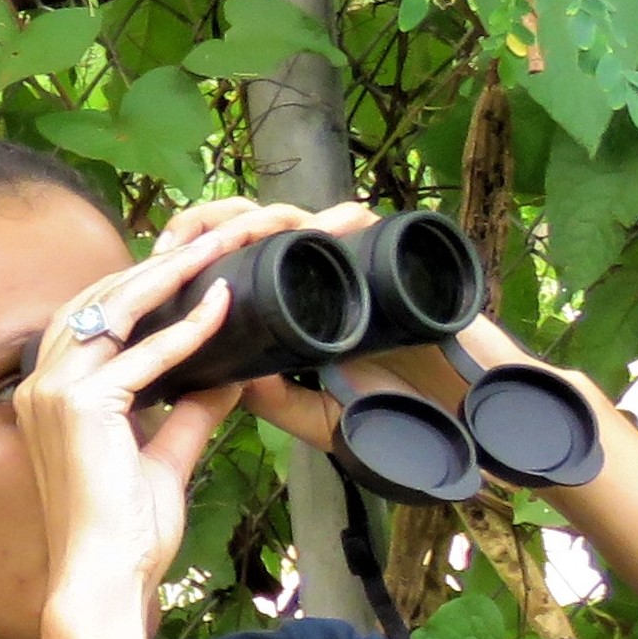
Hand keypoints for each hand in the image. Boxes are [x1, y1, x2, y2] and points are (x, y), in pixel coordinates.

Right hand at [14, 225, 249, 599]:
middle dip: (159, 263)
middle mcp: (40, 386)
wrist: (105, 578)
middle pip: (99, 299)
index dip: (141, 285)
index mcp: (49, 396)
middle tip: (213, 237)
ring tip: (218, 248)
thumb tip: (229, 374)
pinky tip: (222, 307)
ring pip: (114, 309)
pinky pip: (143, 353)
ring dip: (172, 274)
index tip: (190, 265)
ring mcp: (54, 393)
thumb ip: (190, 412)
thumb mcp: (163, 459)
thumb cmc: (124, 533)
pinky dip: (187, 329)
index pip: (93, 319)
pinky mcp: (80, 407)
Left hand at [155, 196, 387, 451]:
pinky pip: (363, 229)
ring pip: (301, 219)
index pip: (238, 264)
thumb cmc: (410, 420)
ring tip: (227, 230)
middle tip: (177, 241)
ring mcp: (361, 267)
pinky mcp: (402, 262)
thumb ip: (279, 403)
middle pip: (259, 228)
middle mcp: (324, 279)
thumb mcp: (326, 420)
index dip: (193, 255)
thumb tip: (226, 379)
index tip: (155, 268)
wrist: (482, 422)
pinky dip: (334, 222)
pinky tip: (302, 227)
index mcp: (298, 309)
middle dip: (213, 222)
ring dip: (260, 216)